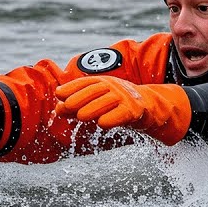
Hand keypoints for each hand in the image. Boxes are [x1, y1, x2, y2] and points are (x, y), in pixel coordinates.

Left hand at [54, 76, 190, 145]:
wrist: (150, 106)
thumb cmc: (118, 104)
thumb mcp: (98, 102)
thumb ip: (78, 105)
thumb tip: (57, 110)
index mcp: (104, 82)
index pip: (86, 83)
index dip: (72, 88)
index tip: (58, 94)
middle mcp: (114, 86)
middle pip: (95, 90)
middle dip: (79, 98)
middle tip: (65, 107)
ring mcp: (125, 97)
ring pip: (107, 101)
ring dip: (92, 108)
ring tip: (80, 117)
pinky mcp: (135, 110)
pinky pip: (123, 113)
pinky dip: (112, 119)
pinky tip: (101, 124)